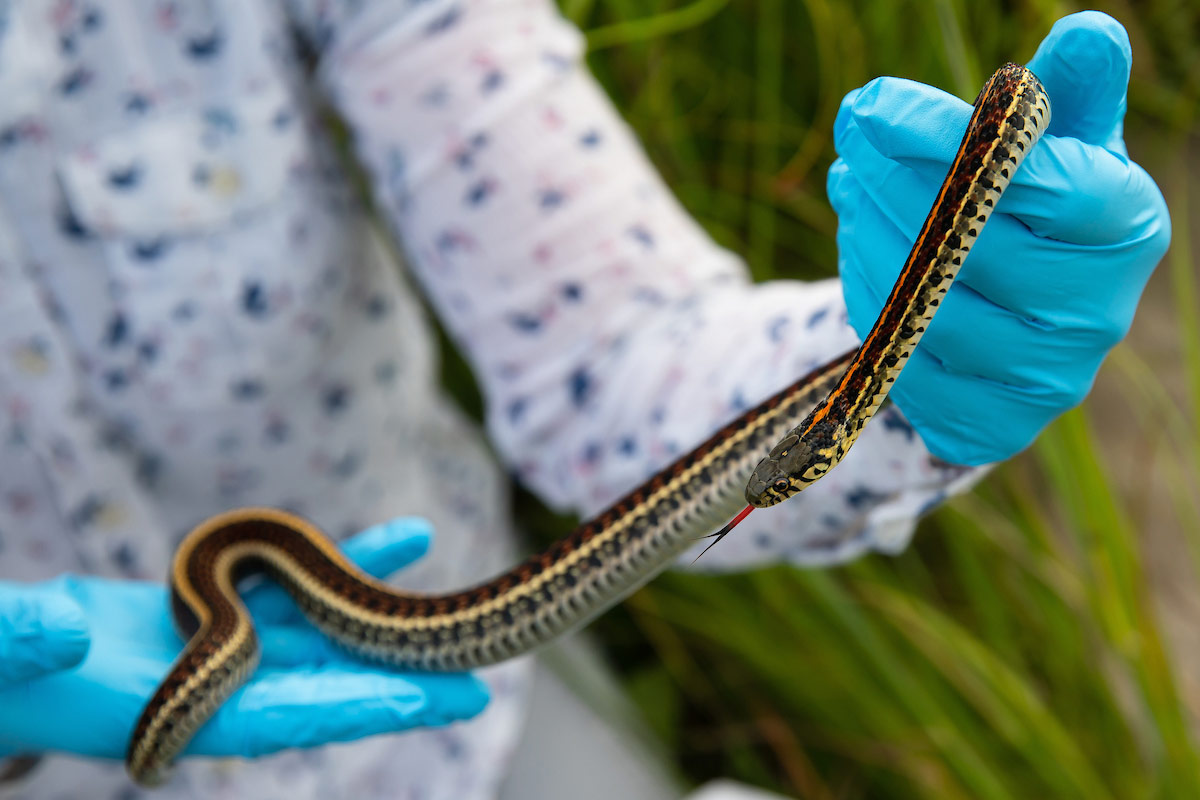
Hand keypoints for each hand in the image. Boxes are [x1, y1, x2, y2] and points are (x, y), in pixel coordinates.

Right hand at [0, 518, 487, 760]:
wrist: (13, 660)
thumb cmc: (6, 666)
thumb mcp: (8, 654)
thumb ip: (28, 644)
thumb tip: (59, 630)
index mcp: (183, 712)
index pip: (284, 715)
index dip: (355, 708)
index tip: (422, 705)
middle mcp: (223, 687)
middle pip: (328, 686)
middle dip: (400, 688)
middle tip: (474, 692)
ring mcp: (231, 650)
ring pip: (325, 629)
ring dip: (385, 612)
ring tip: (458, 611)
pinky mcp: (226, 615)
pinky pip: (298, 588)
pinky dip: (345, 566)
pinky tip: (405, 540)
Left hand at [830, 11, 1170, 464]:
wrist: (1025, 323)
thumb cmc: (1038, 213)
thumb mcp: (1062, 148)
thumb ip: (1067, 96)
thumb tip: (1085, 32)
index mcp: (1128, 228)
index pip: (1031, 177)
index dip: (941, 137)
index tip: (872, 103)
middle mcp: (1100, 313)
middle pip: (967, 241)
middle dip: (888, 178)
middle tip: (848, 136)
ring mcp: (1048, 379)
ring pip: (925, 303)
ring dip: (867, 235)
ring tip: (849, 186)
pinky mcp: (994, 424)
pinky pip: (903, 358)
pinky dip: (868, 299)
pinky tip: (858, 252)